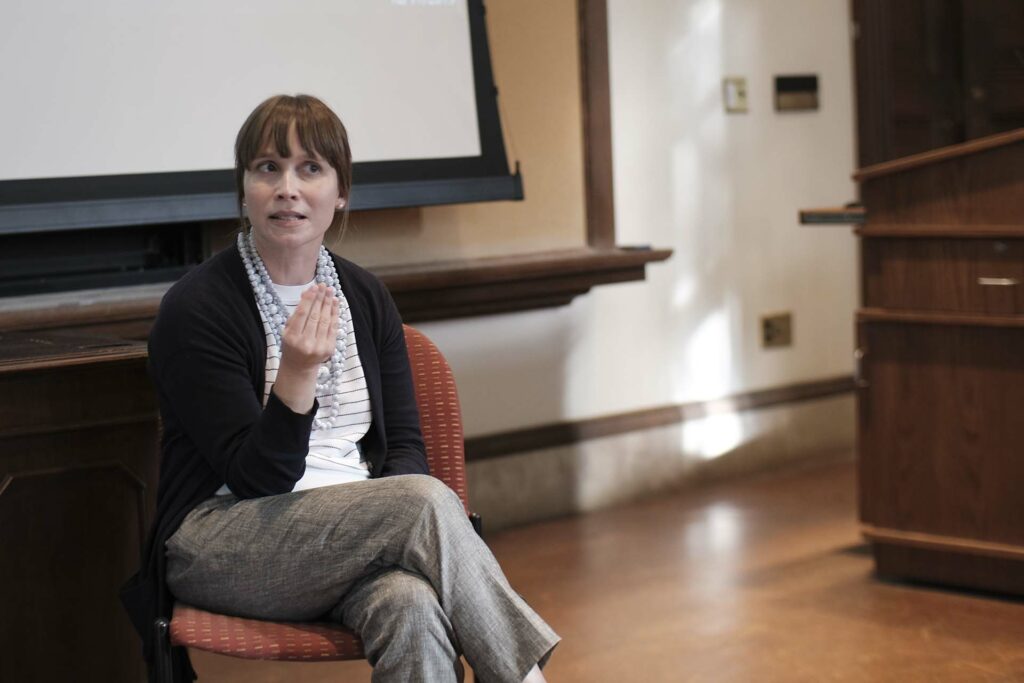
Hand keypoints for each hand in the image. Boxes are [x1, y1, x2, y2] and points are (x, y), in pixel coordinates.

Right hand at [272, 284, 338, 413]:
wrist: (299, 367)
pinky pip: (333, 328)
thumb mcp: (288, 330)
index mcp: (292, 337)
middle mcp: (306, 343)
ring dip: (329, 304)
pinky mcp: (329, 349)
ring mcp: (319, 347)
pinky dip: (335, 314)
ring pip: (325, 321)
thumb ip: (297, 313)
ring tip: (331, 292)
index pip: (302, 314)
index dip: (309, 300)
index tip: (314, 287)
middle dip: (321, 299)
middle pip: (315, 316)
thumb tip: (308, 293)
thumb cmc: (292, 344)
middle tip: (324, 286)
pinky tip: (335, 303)